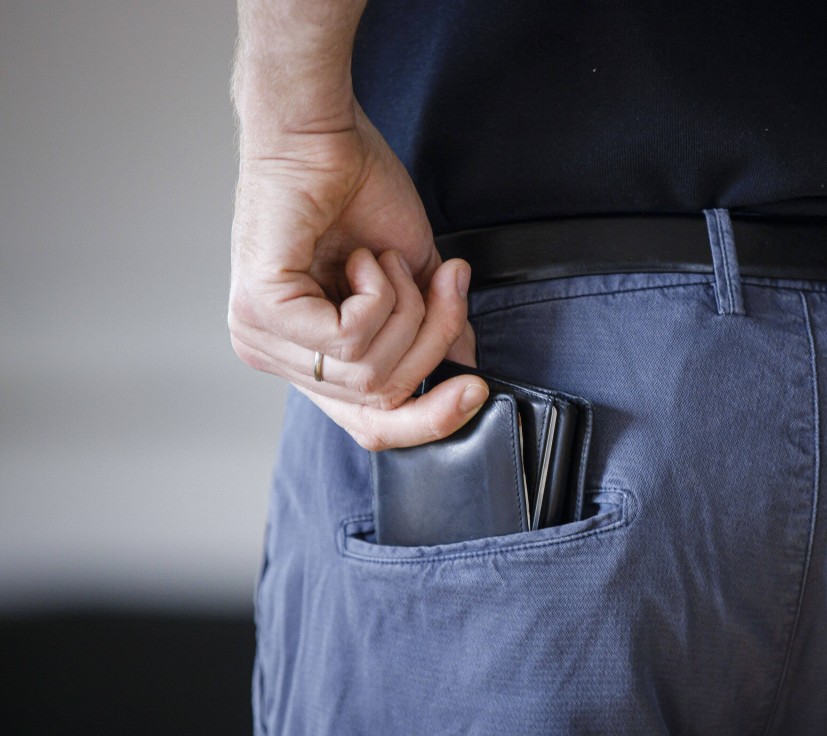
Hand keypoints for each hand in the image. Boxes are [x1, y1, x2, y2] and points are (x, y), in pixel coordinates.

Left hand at [229, 104, 487, 449]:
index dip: (431, 419)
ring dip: (403, 307)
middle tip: (442, 283)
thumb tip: (465, 362)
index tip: (477, 388)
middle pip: (381, 399)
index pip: (370, 426)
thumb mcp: (412, 274)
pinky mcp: (262, 310)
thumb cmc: (354, 187)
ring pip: (368, 372)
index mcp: (305, 353)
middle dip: (430, 339)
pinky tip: (362, 258)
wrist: (323, 132)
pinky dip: (377, 294)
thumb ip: (433, 325)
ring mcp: (261, 337)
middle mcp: (275, 354)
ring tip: (384, 260)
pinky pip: (348, 340)